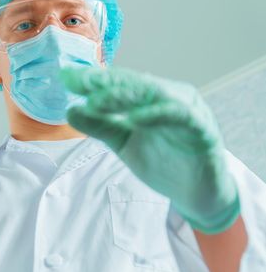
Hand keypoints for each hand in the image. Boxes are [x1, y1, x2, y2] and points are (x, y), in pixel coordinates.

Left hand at [60, 67, 239, 233]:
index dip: (94, 80)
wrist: (196, 193)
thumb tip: (70, 110)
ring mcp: (190, 113)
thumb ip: (100, 126)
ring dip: (127, 97)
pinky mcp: (204, 133)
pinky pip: (183, 118)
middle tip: (81, 81)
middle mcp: (171, 98)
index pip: (121, 83)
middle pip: (137, 84)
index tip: (66, 77)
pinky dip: (159, 115)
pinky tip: (135, 119)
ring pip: (158, 95)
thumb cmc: (162, 161)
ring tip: (97, 101)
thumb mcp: (123, 142)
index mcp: (152, 98)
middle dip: (107, 82)